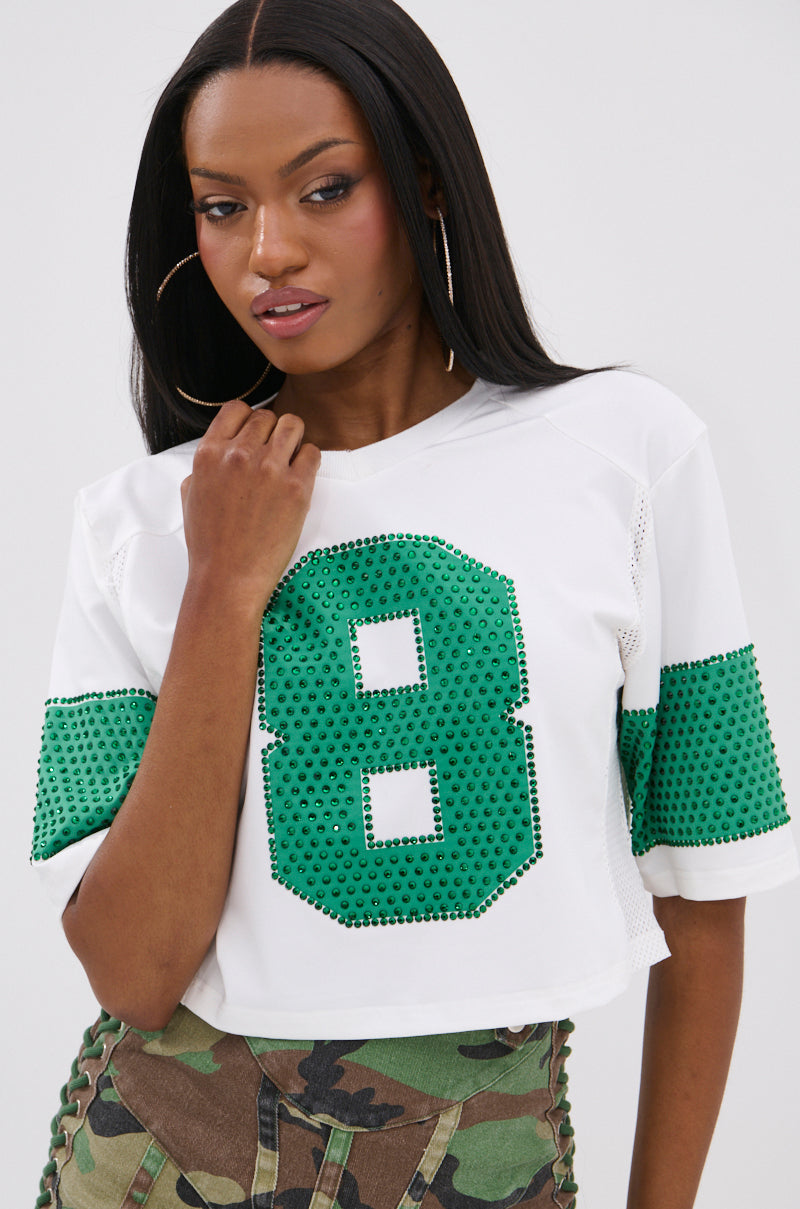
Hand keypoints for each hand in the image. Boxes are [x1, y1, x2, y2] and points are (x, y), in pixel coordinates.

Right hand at [181, 402, 319, 611]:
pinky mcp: (297, 488)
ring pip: (293, 425)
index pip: (236, 409)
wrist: (228, 578)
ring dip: (293, 439)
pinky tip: (300, 478)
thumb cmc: (209, 543)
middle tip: (273, 456)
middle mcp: (239, 455)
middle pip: (267, 417)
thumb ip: (204, 466)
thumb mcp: (190, 496)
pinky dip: (308, 460)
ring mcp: (270, 469)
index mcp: (210, 453)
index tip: (254, 436)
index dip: (248, 420)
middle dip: (271, 433)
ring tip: (289, 460)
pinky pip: (312, 452)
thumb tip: (219, 450)